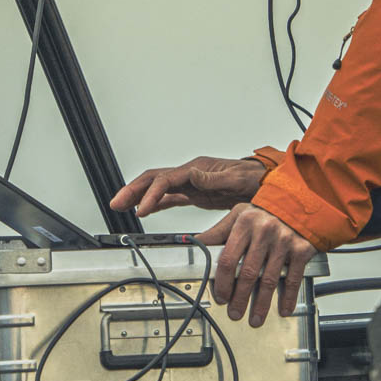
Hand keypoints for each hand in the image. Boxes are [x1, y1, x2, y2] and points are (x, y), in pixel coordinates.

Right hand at [109, 155, 266, 219]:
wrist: (265, 182)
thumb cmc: (254, 178)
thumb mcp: (237, 179)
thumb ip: (214, 178)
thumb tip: (192, 174)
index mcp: (197, 169)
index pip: (165, 180)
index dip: (151, 194)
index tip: (140, 210)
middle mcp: (190, 173)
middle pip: (154, 179)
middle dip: (133, 190)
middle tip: (116, 203)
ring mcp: (191, 183)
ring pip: (157, 187)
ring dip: (138, 196)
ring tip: (119, 206)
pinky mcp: (194, 194)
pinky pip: (169, 198)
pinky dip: (153, 203)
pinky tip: (142, 211)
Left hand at [199, 202, 315, 326]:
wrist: (299, 200)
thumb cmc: (265, 210)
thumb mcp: (239, 214)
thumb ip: (219, 232)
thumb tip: (195, 243)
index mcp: (245, 223)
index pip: (228, 259)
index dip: (222, 282)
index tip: (220, 296)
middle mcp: (264, 231)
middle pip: (248, 273)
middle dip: (240, 298)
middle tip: (234, 313)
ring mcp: (284, 241)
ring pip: (269, 280)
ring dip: (262, 304)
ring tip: (255, 319)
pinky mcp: (301, 249)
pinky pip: (293, 278)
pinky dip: (288, 297)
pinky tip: (284, 309)